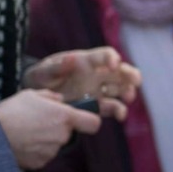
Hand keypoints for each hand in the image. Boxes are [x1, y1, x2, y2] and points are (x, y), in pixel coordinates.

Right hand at [0, 89, 103, 169]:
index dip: (90, 121)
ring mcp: (52, 151)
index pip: (94, 123)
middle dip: (59, 128)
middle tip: (40, 122)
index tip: (83, 120)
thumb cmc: (11, 112)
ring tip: (28, 132)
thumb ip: (52, 97)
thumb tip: (61, 101)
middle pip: (70, 133)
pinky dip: (37, 150)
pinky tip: (24, 143)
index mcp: (64, 117)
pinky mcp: (41, 163)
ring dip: (47, 140)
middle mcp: (62, 136)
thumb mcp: (31, 95)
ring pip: (56, 144)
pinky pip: (44, 155)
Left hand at [24, 48, 140, 119]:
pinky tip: (121, 116)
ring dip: (128, 92)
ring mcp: (98, 90)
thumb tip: (73, 59)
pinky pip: (112, 107)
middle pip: (120, 71)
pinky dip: (119, 110)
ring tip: (128, 99)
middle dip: (130, 74)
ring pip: (120, 88)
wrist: (36, 98)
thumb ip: (56, 67)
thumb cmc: (41, 78)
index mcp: (86, 61)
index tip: (114, 64)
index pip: (104, 55)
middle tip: (136, 82)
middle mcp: (97, 74)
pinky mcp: (96, 105)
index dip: (111, 58)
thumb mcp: (43, 71)